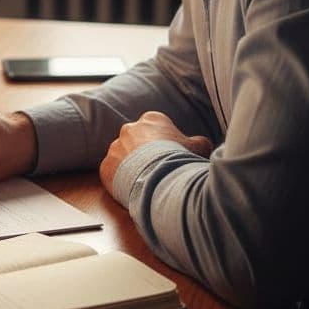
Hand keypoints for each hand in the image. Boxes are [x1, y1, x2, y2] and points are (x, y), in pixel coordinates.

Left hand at [99, 111, 213, 199]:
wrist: (159, 178)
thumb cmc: (180, 159)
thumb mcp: (199, 147)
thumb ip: (199, 142)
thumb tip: (202, 144)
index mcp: (151, 119)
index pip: (156, 127)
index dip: (164, 142)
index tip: (170, 155)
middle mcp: (129, 129)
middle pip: (137, 140)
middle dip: (145, 153)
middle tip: (157, 169)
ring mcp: (115, 147)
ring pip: (123, 156)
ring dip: (132, 166)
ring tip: (146, 181)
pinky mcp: (106, 165)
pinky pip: (113, 172)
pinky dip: (121, 180)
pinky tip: (135, 188)